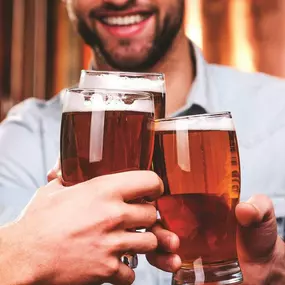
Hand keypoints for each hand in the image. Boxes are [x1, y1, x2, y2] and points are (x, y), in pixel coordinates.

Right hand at [0, 171, 162, 284]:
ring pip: (150, 241)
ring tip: (127, 239)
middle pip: (152, 213)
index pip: (150, 181)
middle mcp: (114, 215)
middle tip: (136, 218)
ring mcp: (113, 243)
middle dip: (147, 216)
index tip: (152, 191)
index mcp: (104, 190)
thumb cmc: (39, 220)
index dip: (155, 186)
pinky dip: (127, 269)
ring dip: (142, 241)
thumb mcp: (56, 189)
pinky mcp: (107, 269)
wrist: (25, 255)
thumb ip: (70, 174)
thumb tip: (67, 164)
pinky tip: (114, 261)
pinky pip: (132, 271)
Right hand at [147, 195, 284, 284]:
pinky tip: (174, 263)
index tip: (158, 198)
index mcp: (199, 207)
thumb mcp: (262, 222)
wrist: (261, 278)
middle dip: (156, 224)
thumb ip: (259, 209)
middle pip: (158, 217)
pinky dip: (161, 260)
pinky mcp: (180, 263)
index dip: (160, 196)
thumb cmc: (259, 245)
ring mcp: (182, 243)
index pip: (172, 196)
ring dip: (156, 242)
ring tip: (173, 250)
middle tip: (171, 236)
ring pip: (154, 237)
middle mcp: (186, 223)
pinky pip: (160, 259)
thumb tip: (244, 208)